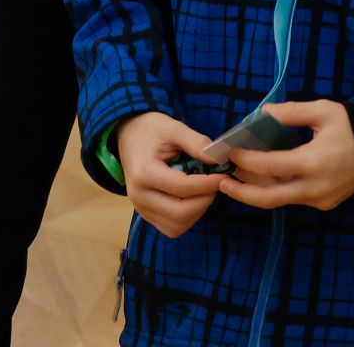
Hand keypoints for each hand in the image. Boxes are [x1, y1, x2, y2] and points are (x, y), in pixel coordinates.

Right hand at [116, 111, 225, 238]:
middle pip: (180, 213)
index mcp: (144, 172)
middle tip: (216, 183)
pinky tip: (194, 198)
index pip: (183, 188)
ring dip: (197, 211)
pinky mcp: (146, 215)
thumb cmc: (152, 130)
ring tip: (205, 189)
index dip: (208, 183)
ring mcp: (141, 209)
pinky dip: (188, 217)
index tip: (224, 175)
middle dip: (204, 200)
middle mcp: (139, 196)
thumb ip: (196, 142)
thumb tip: (219, 158)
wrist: (129, 137)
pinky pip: (171, 227)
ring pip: (177, 225)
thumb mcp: (173, 127)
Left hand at [216, 101, 353, 212]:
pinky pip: (292, 199)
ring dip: (255, 192)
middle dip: (241, 192)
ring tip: (235, 180)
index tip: (230, 151)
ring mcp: (318, 201)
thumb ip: (292, 112)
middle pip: (269, 198)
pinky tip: (262, 179)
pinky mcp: (322, 205)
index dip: (247, 160)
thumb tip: (263, 113)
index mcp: (314, 162)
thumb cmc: (350, 127)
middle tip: (221, 181)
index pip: (271, 166)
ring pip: (279, 200)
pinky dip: (275, 190)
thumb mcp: (323, 111)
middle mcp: (314, 188)